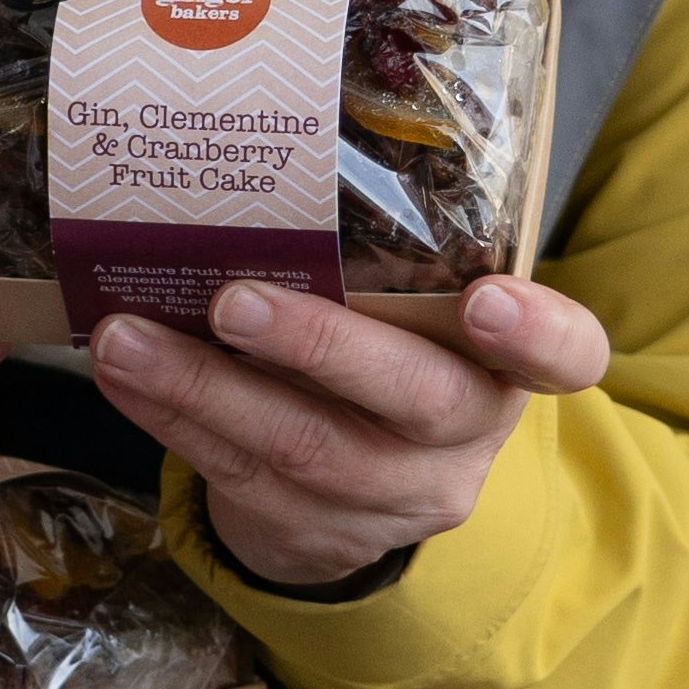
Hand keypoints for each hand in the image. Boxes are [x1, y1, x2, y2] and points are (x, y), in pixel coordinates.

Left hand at [87, 276, 608, 591]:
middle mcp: (465, 435)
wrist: (361, 496)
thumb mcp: (413, 316)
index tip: (490, 300)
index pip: (565, 355)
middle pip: (414, 400)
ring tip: (125, 337)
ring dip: (201, 388)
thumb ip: (384, 264)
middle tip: (233, 302)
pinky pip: (237, 474)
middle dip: (319, 349)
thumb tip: (260, 158)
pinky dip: (170, 417)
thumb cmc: (385, 356)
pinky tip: (122, 374)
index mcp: (507, 365)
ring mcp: (393, 496)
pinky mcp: (317, 531)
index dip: (536, 333)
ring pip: (303, 447)